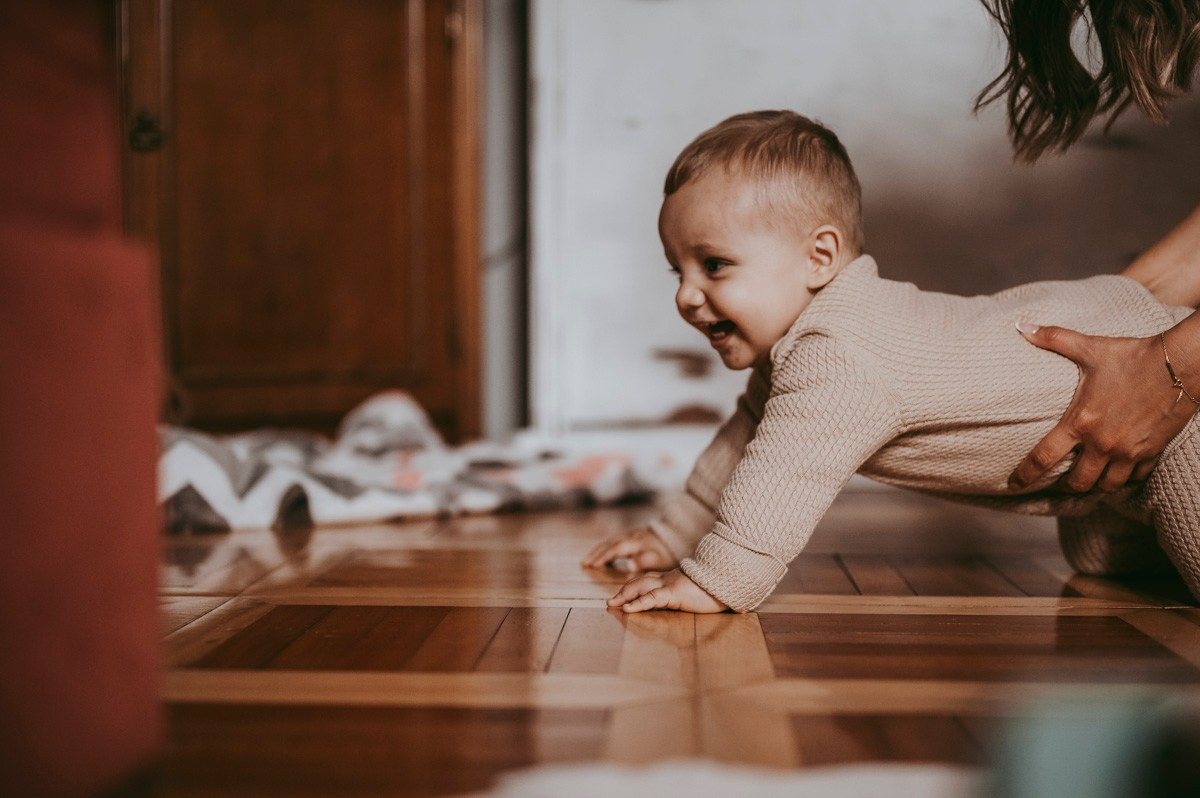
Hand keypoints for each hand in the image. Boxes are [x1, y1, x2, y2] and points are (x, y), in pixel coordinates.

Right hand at [581, 526, 676, 572]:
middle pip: (610, 544)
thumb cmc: (668, 551)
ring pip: (611, 541)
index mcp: (635, 542)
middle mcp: (631, 537)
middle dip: (596, 553)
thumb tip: (628, 565)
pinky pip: (616, 541)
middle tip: (584, 563)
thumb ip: (642, 561)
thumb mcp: (658, 559)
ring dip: (599, 549)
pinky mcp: (634, 536)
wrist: (677, 535)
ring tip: (589, 559)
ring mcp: (632, 535)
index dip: (603, 557)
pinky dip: (607, 547)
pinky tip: (605, 554)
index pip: (615, 549)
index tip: (592, 565)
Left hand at [606, 568, 726, 612]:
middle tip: (611, 602)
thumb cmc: (718, 589)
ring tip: (612, 604)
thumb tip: (687, 609)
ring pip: (641, 587)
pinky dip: (638, 603)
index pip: (648, 581)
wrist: (730, 580)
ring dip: (624, 596)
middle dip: (623, 591)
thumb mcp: (698, 594)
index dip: (633, 588)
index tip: (622, 597)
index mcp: (672, 579)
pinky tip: (627, 609)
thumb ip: (689, 597)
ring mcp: (670, 585)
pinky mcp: (675, 594)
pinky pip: (653, 598)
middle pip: (639, 582)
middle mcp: (668, 579)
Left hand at [1009, 323, 1197, 492]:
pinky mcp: (1151, 452)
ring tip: (1088, 479)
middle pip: (1077, 483)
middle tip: (1058, 482)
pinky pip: (1135, 478)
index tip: (1013, 485)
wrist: (1181, 365)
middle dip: (1065, 487)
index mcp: (1081, 422)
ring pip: (1107, 487)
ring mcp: (1129, 452)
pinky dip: (1125, 479)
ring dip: (1095, 486)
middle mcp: (1103, 443)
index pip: (1044, 458)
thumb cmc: (1133, 356)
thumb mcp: (1090, 347)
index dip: (1025, 476)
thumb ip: (1053, 339)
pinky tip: (1119, 471)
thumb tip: (1020, 325)